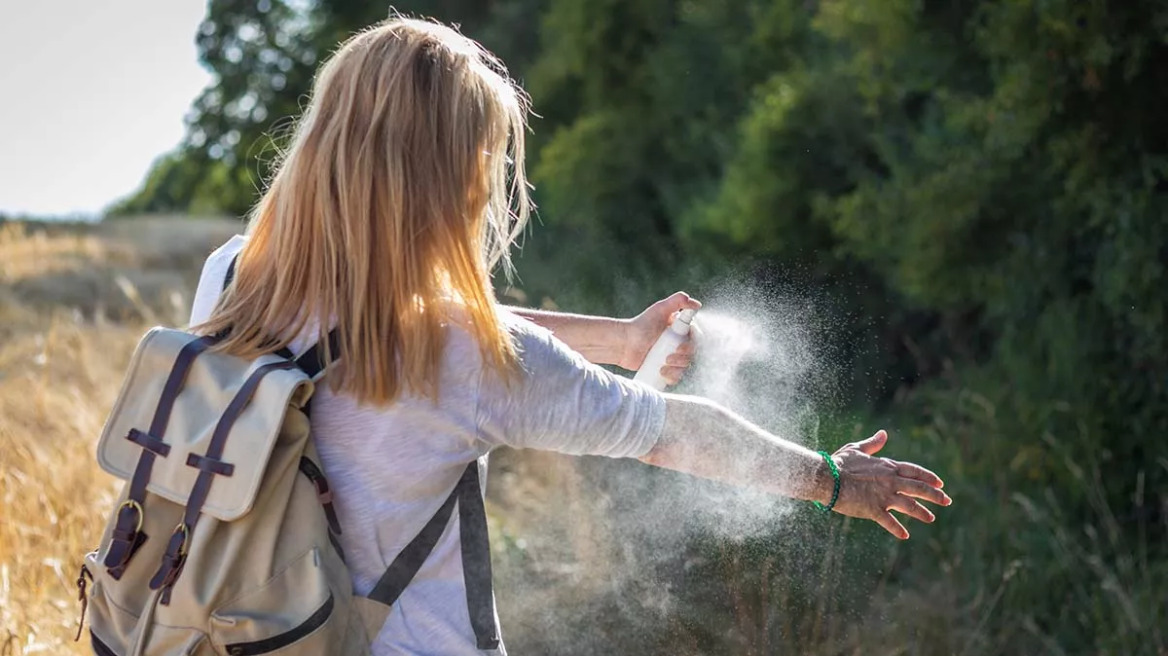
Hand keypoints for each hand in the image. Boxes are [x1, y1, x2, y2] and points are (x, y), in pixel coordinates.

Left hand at [619, 292, 701, 384]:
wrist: (623, 343)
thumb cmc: (641, 324)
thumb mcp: (660, 309)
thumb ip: (678, 301)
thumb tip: (698, 304)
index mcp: (680, 330)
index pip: (695, 339)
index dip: (692, 345)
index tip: (680, 347)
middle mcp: (677, 343)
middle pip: (691, 354)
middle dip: (682, 358)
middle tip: (668, 357)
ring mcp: (671, 356)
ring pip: (684, 366)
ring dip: (677, 369)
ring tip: (662, 366)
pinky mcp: (663, 368)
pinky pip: (675, 376)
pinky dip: (672, 377)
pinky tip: (662, 374)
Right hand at [827, 430, 951, 538]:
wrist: (826, 477)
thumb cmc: (839, 463)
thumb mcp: (857, 449)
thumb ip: (873, 443)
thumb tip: (884, 434)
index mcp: (887, 467)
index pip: (914, 472)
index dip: (929, 477)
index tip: (940, 483)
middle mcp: (890, 481)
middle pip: (919, 488)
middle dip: (935, 495)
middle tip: (947, 501)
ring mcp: (884, 496)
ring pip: (910, 506)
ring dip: (922, 513)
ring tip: (931, 518)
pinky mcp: (873, 510)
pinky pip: (890, 522)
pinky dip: (897, 529)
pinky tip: (905, 536)